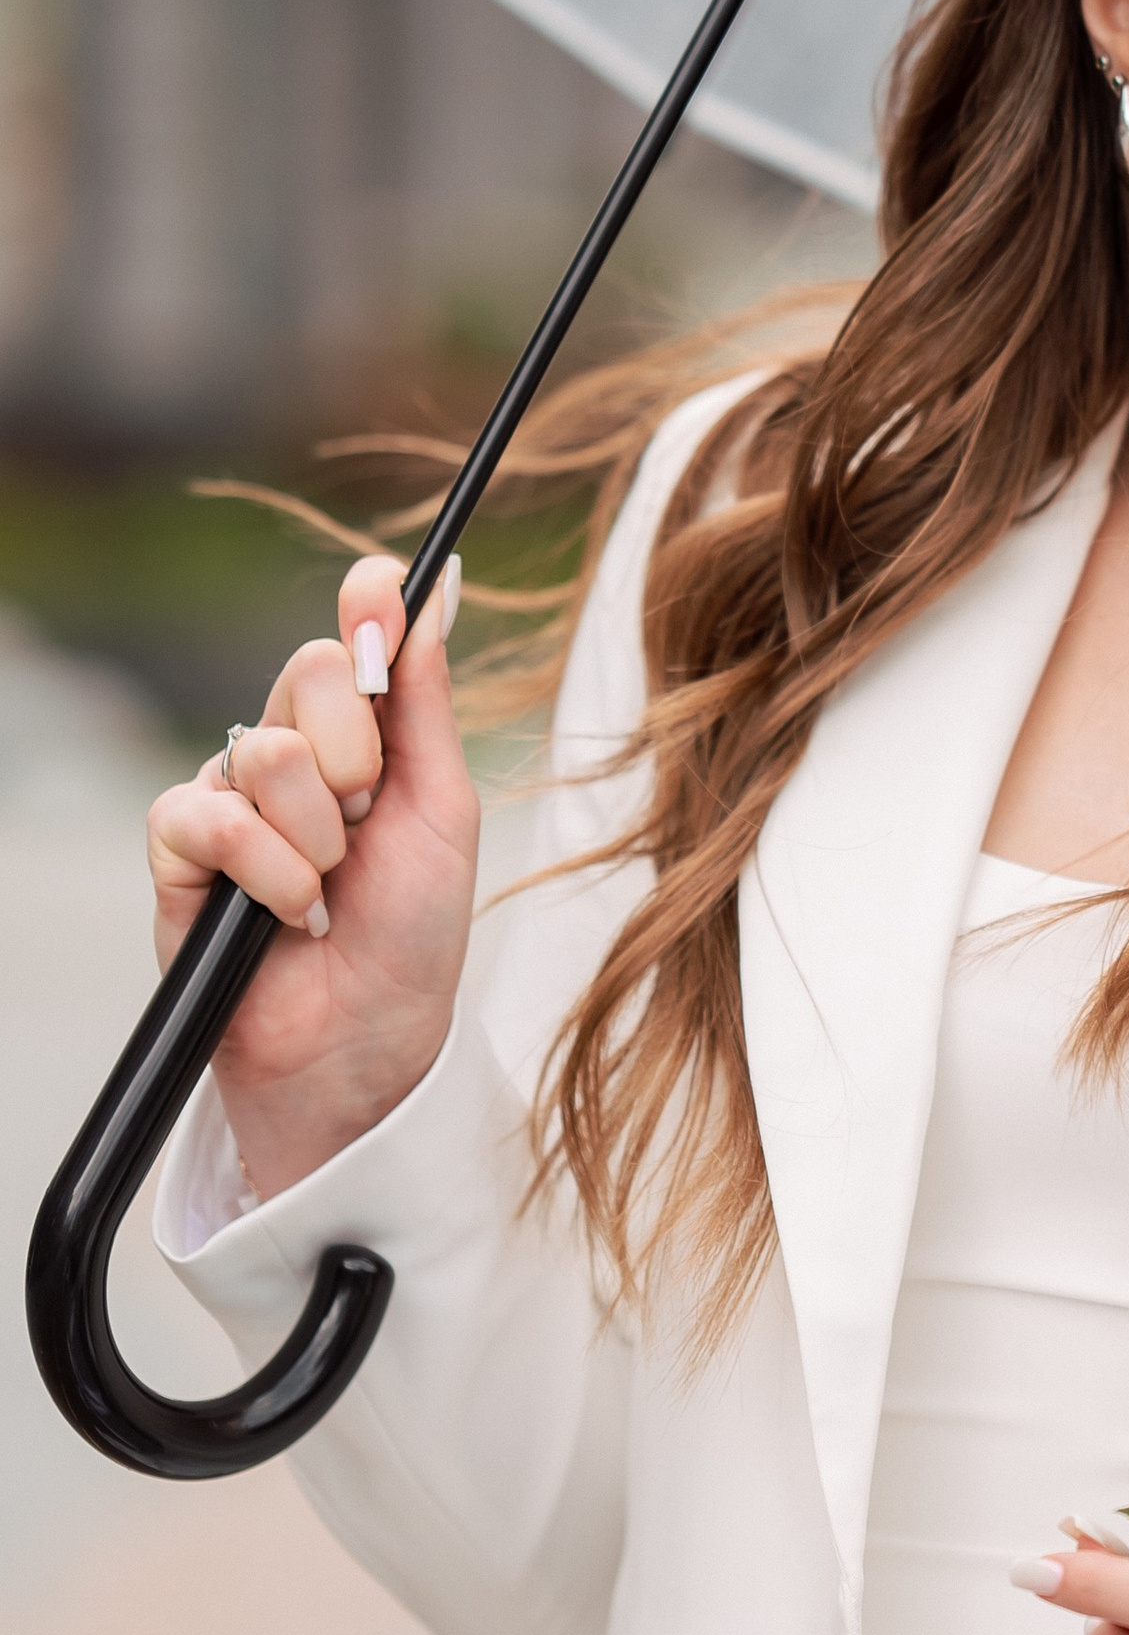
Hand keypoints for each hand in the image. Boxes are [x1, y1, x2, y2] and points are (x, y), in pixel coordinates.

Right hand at [145, 551, 479, 1198]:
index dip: (367, 602)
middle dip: (360, 758)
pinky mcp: (179, 854)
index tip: (385, 591)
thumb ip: (426, 703)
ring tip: (328, 892)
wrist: (365, 1044)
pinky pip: (207, 818)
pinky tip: (286, 916)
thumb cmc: (411, 934)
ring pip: (266, 752)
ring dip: (317, 839)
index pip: (352, 636)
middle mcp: (290, 751)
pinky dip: (265, 874)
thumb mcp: (443, 812)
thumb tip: (438, 590)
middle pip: (312, 673)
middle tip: (367, 826)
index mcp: (361, 734)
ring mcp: (230, 797)